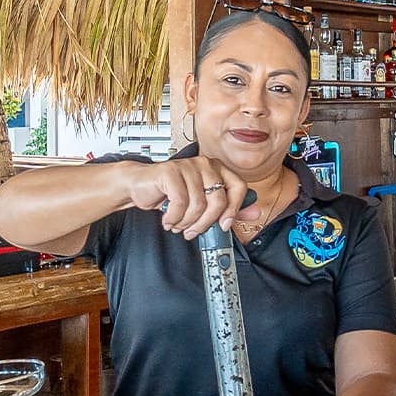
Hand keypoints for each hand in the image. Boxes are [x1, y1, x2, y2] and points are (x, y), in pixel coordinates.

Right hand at [124, 156, 261, 239]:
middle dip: (206, 223)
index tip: (224, 225)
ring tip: (177, 224)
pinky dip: (173, 217)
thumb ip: (228, 207)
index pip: (239, 187)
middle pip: (218, 200)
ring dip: (186, 222)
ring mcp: (188, 165)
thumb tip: (255, 212)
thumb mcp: (202, 203)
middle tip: (193, 232)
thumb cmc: (171, 194)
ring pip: (198, 204)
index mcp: (217, 169)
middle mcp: (205, 164)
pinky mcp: (170, 171)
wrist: (139, 186)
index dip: (234, 209)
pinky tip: (168, 218)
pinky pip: (179, 202)